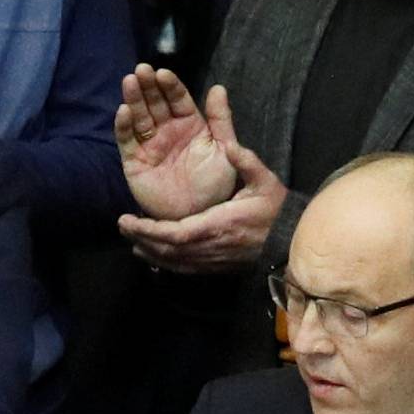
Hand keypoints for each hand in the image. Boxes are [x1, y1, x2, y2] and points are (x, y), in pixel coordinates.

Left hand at [119, 88, 284, 273]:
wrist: (290, 243)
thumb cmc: (276, 210)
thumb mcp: (265, 181)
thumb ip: (246, 162)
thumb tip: (229, 144)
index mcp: (217, 225)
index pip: (175, 233)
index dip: (149, 230)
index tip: (128, 220)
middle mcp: (210, 247)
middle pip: (167, 250)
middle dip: (142, 238)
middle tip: (123, 226)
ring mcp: (212, 261)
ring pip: (173, 262)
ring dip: (150, 252)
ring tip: (132, 240)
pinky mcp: (215, 267)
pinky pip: (184, 269)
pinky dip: (165, 264)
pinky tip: (153, 257)